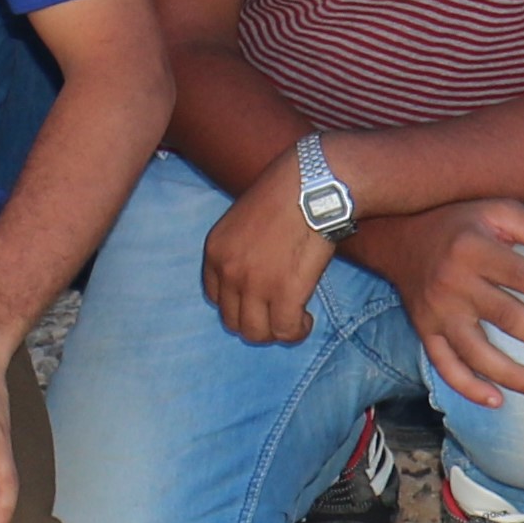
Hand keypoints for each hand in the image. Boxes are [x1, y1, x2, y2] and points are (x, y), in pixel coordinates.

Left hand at [202, 159, 342, 345]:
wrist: (309, 188)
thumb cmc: (283, 198)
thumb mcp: (241, 223)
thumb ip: (240, 253)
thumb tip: (253, 280)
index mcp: (214, 252)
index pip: (214, 298)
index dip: (238, 304)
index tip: (258, 300)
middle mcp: (228, 271)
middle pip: (232, 322)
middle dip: (256, 323)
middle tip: (278, 313)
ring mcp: (254, 285)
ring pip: (256, 334)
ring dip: (275, 331)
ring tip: (293, 317)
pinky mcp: (284, 294)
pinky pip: (284, 332)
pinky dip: (296, 331)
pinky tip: (306, 317)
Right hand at [347, 199, 523, 409]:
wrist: (397, 237)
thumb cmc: (458, 224)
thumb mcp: (495, 210)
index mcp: (473, 249)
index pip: (522, 275)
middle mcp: (454, 282)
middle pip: (506, 316)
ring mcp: (437, 311)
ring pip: (476, 351)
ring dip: (510, 374)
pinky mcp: (425, 330)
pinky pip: (445, 365)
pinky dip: (469, 387)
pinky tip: (496, 401)